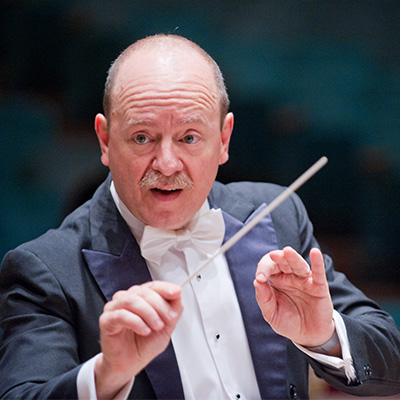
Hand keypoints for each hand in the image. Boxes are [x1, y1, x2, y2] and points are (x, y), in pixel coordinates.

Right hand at [95, 281, 182, 397]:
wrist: (129, 365)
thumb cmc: (144, 345)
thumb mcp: (166, 326)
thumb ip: (173, 308)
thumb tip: (177, 292)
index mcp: (141, 297)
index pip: (152, 285)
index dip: (165, 288)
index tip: (176, 292)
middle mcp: (127, 299)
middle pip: (143, 291)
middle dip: (160, 305)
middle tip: (169, 318)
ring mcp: (114, 308)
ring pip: (132, 300)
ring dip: (149, 313)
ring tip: (157, 326)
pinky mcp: (106, 320)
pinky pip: (121, 314)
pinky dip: (136, 322)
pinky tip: (144, 331)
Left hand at [254, 246, 334, 347]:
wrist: (308, 336)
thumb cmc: (289, 322)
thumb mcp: (271, 314)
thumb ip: (264, 299)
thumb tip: (256, 282)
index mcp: (276, 280)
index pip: (268, 267)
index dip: (263, 269)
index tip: (260, 279)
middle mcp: (289, 277)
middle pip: (282, 261)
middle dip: (277, 258)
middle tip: (272, 256)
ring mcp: (304, 280)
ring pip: (298, 264)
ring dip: (293, 257)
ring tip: (287, 252)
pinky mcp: (319, 287)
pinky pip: (318, 272)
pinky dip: (317, 262)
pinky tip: (315, 253)